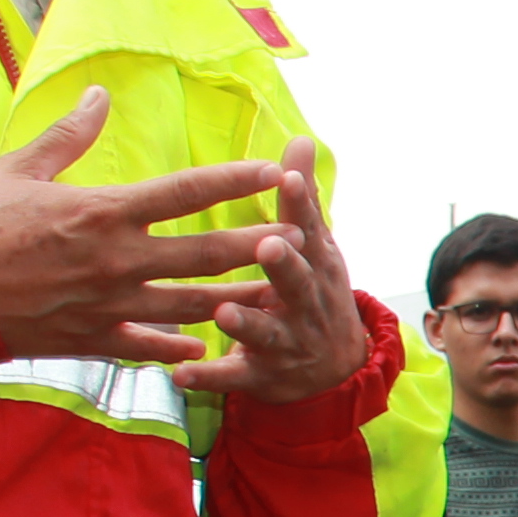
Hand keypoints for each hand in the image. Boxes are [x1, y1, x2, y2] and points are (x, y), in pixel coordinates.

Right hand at [0, 95, 283, 359]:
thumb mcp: (20, 167)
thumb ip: (69, 135)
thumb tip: (99, 95)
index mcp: (104, 212)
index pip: (187, 192)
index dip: (236, 181)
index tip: (275, 173)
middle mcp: (117, 260)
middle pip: (206, 254)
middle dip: (259, 247)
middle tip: (302, 241)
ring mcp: (108, 304)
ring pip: (191, 306)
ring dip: (237, 301)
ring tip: (276, 295)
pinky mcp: (91, 339)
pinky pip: (148, 347)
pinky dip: (178, 348)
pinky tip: (204, 346)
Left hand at [177, 148, 372, 403]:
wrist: (336, 374)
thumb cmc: (314, 294)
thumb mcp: (318, 248)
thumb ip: (303, 199)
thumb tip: (301, 139)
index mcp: (316, 266)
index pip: (309, 230)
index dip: (300, 205)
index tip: (287, 177)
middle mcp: (305, 304)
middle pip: (297, 282)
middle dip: (284, 265)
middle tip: (267, 244)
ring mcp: (284, 342)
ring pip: (265, 332)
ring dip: (246, 322)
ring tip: (223, 311)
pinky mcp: (261, 375)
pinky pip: (233, 377)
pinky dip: (208, 377)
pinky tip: (181, 374)